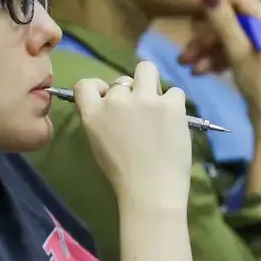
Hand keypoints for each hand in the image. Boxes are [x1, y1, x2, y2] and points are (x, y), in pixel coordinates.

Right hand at [74, 61, 191, 208]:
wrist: (151, 191)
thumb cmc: (122, 175)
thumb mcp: (98, 144)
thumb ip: (101, 119)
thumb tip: (113, 104)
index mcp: (93, 113)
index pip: (86, 84)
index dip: (99, 87)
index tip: (108, 98)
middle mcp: (116, 100)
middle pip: (121, 80)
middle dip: (130, 92)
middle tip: (139, 114)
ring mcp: (144, 99)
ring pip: (147, 70)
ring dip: (151, 85)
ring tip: (157, 106)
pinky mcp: (171, 104)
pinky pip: (174, 91)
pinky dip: (174, 104)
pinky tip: (173, 122)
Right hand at [179, 0, 260, 120]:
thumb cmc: (258, 81)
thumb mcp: (237, 51)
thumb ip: (223, 20)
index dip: (215, 7)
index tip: (195, 24)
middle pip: (230, 19)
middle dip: (206, 36)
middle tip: (185, 54)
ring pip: (228, 37)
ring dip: (207, 50)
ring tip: (189, 67)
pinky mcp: (256, 56)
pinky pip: (233, 49)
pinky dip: (217, 59)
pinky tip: (203, 72)